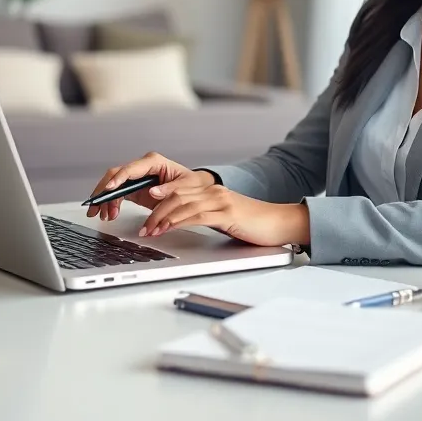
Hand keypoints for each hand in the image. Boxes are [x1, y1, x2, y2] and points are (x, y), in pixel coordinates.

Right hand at [85, 152, 216, 221]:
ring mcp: (136, 177)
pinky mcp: (133, 187)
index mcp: (154, 162)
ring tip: (104, 215)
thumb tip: (153, 191)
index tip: (110, 189)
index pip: (131, 168)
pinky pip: (117, 194)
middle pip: (115, 175)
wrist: (192, 189)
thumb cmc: (189, 183)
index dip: (119, 178)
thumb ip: (170, 189)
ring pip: (113, 185)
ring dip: (105, 200)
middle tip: (96, 207)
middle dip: (103, 191)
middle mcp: (141, 167)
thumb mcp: (185, 186)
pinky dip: (111, 204)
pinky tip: (110, 214)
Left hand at [140, 184, 309, 247]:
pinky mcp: (228, 214)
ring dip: (162, 218)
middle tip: (143, 226)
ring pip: (183, 204)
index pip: (178, 189)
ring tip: (150, 231)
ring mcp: (221, 201)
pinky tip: (168, 228)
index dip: (158, 196)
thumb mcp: (224, 216)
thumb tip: (182, 222)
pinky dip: (179, 222)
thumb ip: (205, 214)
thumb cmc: (252, 223)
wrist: (279, 223)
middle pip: (176, 196)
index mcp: (212, 190)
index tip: (142, 206)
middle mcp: (214, 192)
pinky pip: (197, 216)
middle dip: (155, 211)